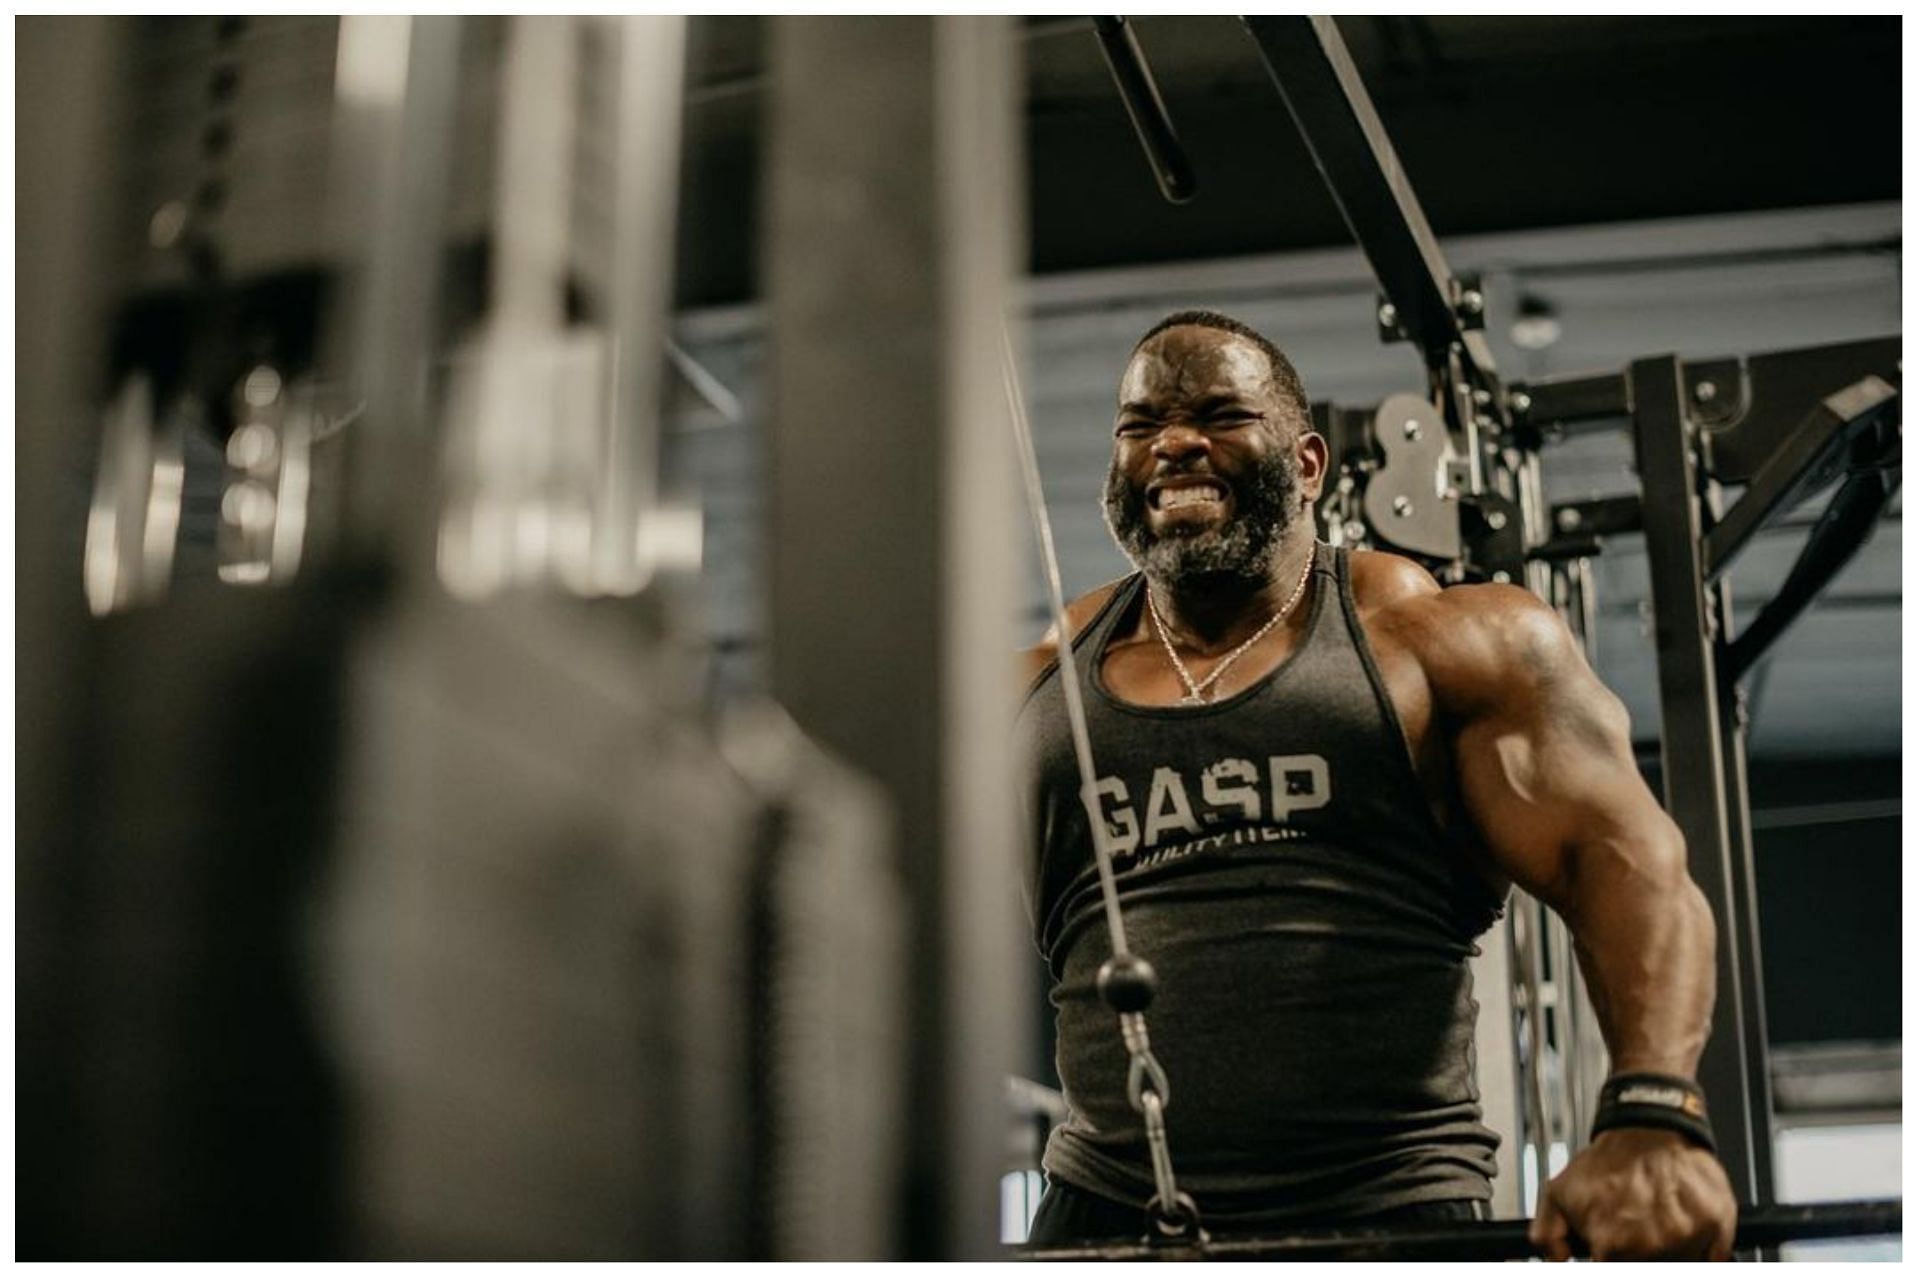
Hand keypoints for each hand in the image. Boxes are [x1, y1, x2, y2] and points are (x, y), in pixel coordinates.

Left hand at [1529, 1128, 1736, 1260]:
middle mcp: (1651, 1246)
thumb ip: (1549, 1236)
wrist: (1648, 1127)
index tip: (1608, 1249)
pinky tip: (1679, 1218)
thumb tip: (1557, 1262)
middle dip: (1636, 1253)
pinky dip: (1699, 1243)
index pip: (1609, 1271)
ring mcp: (1685, 1237)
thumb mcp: (1558, 1193)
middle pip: (1647, 1267)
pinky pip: (1712, 1255)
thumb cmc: (1608, 1162)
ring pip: (1678, 1262)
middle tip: (1633, 1228)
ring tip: (1653, 1217)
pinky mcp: (1717, 1225)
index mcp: (1612, 1245)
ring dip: (1666, 1247)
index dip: (1608, 1259)